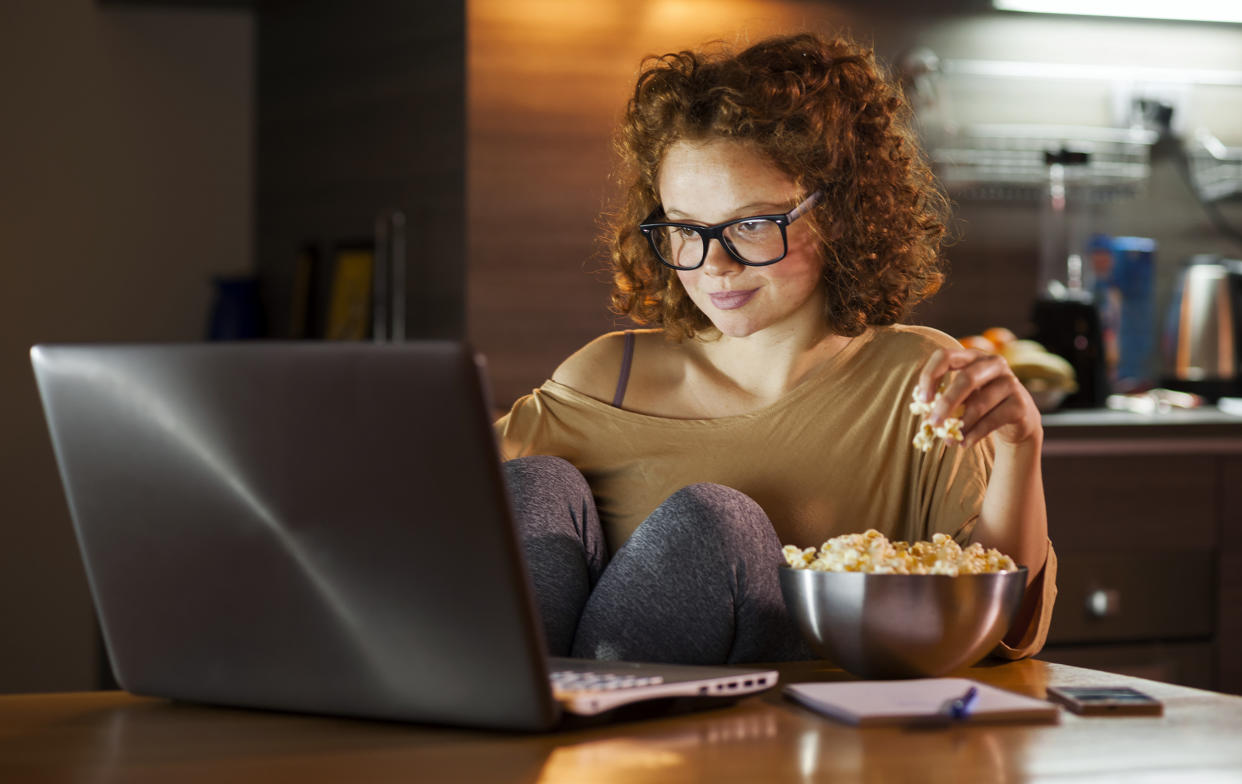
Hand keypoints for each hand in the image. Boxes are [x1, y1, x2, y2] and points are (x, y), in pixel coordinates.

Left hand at [916, 346, 1041, 448]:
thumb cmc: (980, 404)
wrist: (1017, 418)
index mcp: (971, 357)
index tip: (922, 399)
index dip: (930, 376)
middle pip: (966, 379)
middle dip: (946, 403)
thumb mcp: (961, 398)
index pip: (945, 357)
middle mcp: (993, 364)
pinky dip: (974, 435)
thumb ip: (943, 401)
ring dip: (960, 425)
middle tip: (933, 423)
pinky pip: (992, 421)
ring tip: (949, 440)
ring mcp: (1010, 382)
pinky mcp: (1020, 403)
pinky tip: (965, 443)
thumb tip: (925, 417)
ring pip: (979, 405)